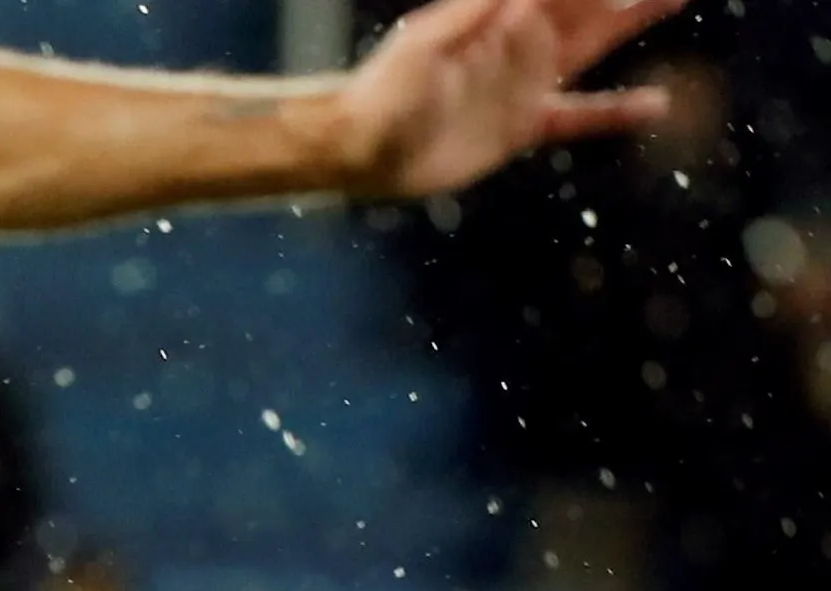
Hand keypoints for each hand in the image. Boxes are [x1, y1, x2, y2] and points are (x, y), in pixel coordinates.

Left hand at [326, 0, 683, 199]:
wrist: (360, 151)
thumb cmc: (382, 92)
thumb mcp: (424, 45)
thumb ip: (472, 13)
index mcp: (497, 16)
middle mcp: (518, 44)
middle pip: (587, 5)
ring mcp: (524, 84)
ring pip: (593, 46)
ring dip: (632, 21)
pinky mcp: (522, 126)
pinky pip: (579, 116)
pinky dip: (616, 112)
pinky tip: (656, 105)